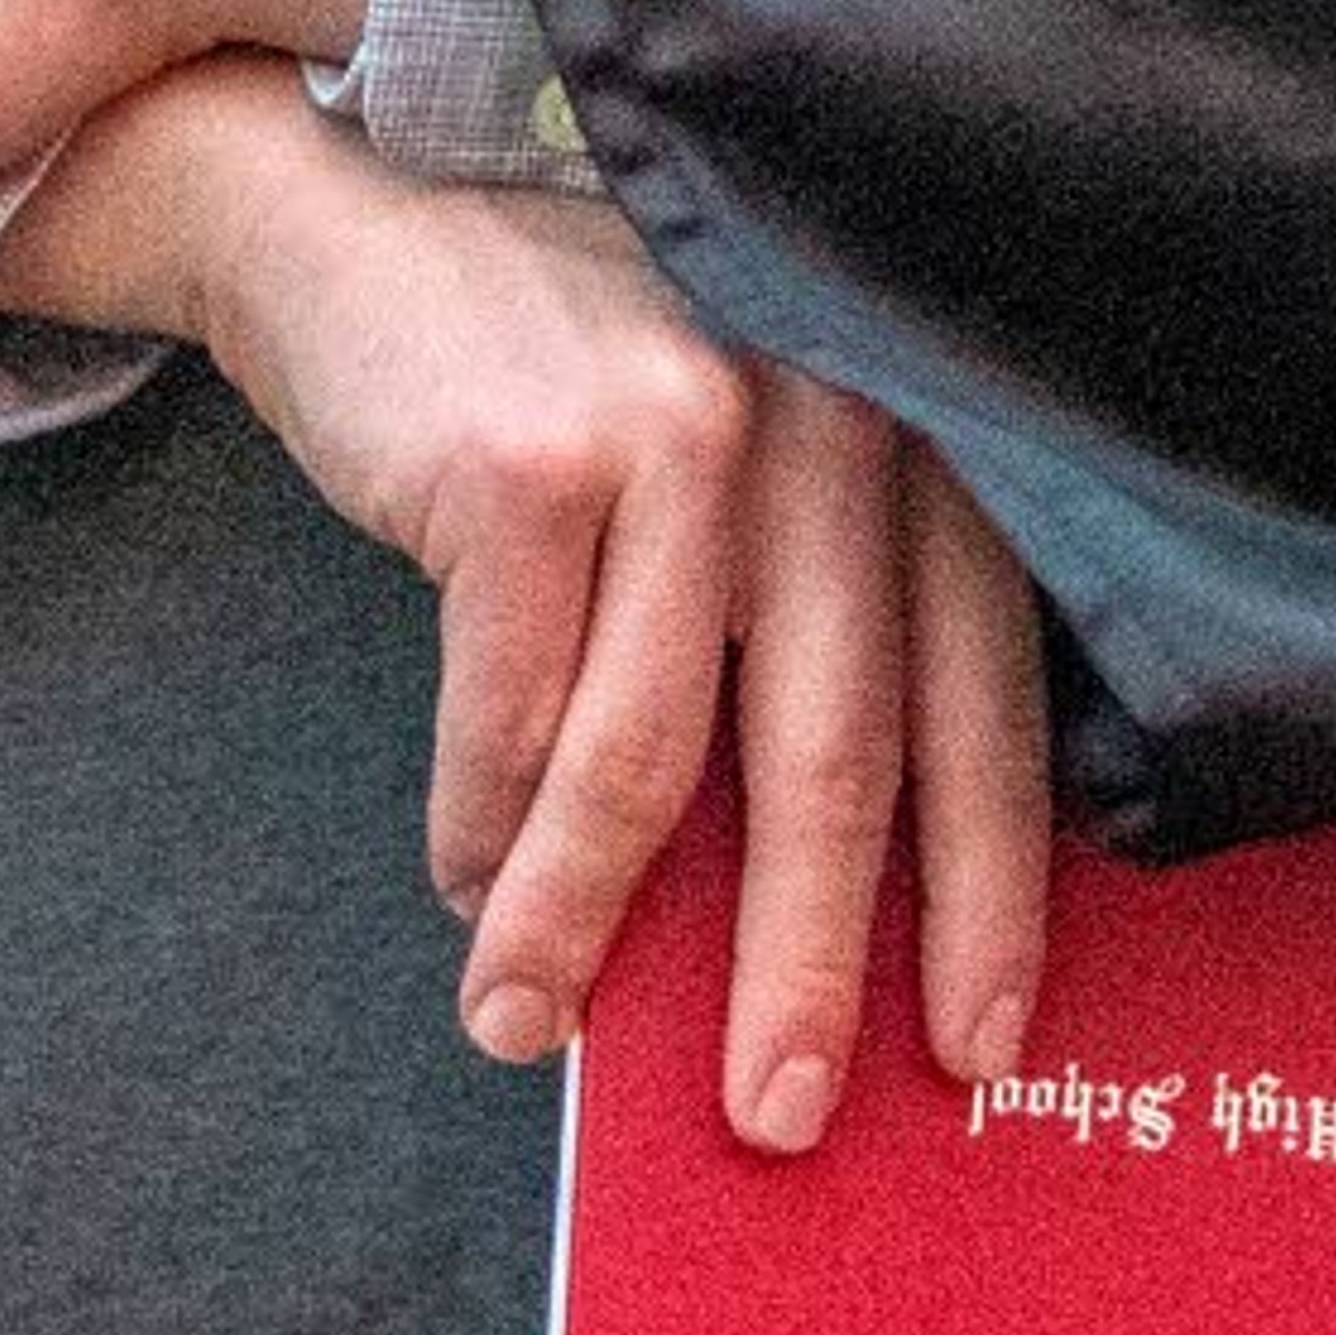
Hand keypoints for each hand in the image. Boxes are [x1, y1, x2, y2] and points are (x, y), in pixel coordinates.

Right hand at [168, 106, 1049, 1142]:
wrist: (347, 225)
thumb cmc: (554, 384)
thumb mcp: (721, 476)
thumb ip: (790, 637)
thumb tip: (816, 921)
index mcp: (897, 436)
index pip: (982, 689)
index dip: (988, 883)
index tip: (980, 1046)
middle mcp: (820, 421)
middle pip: (839, 748)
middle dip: (811, 960)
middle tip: (782, 1109)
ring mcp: (677, 431)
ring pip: (653, 758)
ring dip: (589, 926)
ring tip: (535, 1030)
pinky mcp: (530, 463)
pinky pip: (514, 718)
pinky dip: (488, 834)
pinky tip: (472, 899)